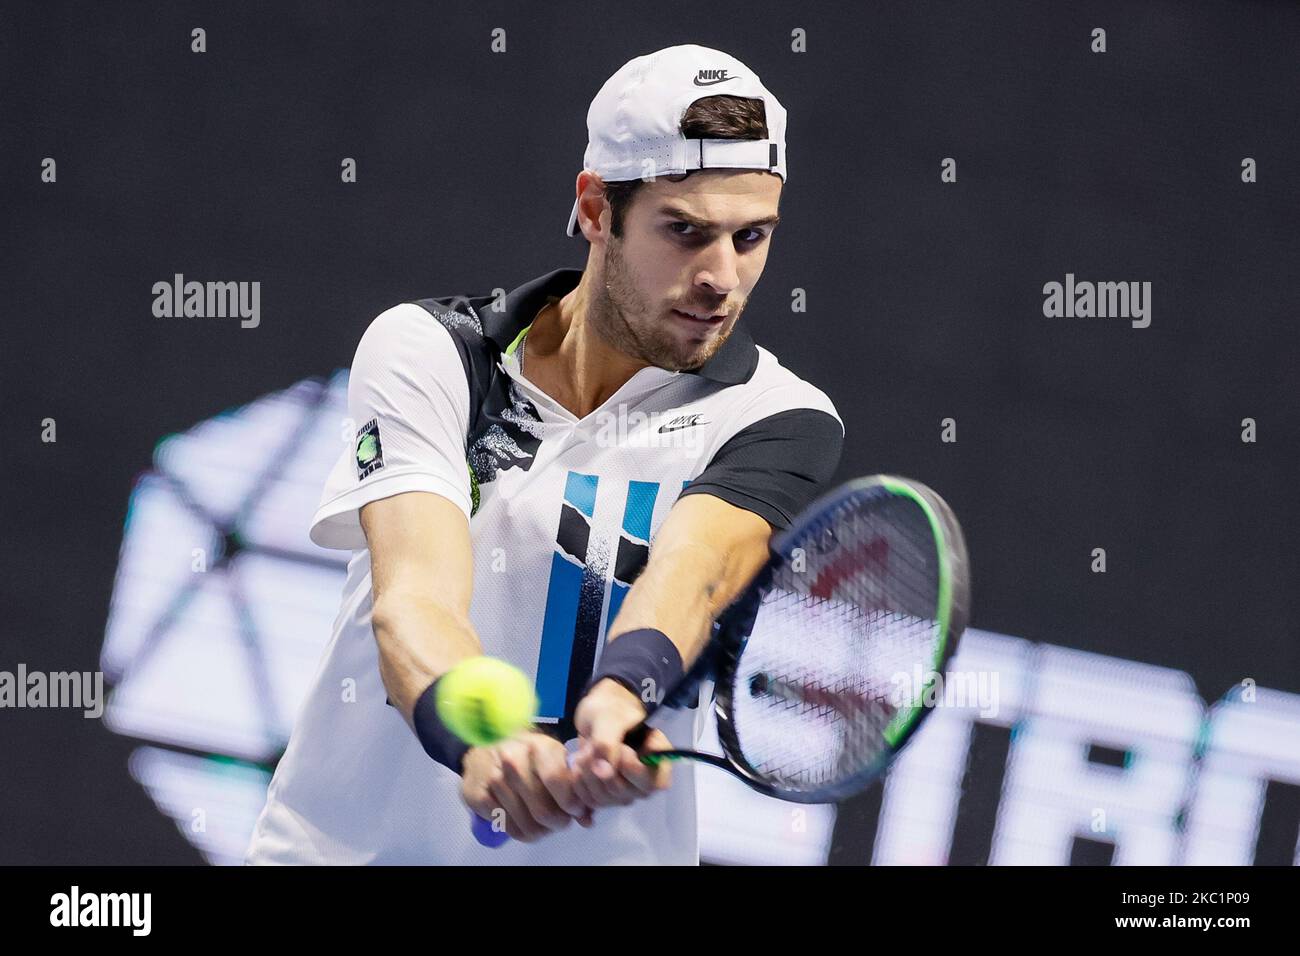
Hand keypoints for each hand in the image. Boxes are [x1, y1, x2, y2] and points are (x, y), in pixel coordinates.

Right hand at [461, 731, 592, 842]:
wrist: (487, 747)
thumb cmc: (529, 755)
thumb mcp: (554, 759)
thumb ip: (574, 787)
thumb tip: (587, 819)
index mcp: (539, 746)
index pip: (557, 781)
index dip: (571, 804)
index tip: (575, 810)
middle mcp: (514, 759)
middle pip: (543, 811)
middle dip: (558, 823)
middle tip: (560, 821)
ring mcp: (494, 778)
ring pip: (527, 824)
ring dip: (541, 830)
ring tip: (544, 824)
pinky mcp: (479, 795)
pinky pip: (509, 828)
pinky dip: (522, 832)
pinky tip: (526, 822)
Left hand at [571, 679, 672, 808]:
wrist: (595, 715)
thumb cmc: (611, 709)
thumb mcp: (609, 718)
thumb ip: (608, 743)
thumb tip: (604, 773)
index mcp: (658, 759)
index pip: (655, 782)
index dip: (634, 770)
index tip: (622, 749)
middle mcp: (646, 780)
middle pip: (628, 793)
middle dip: (604, 769)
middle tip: (593, 746)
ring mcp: (626, 791)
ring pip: (607, 798)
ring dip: (589, 775)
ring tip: (585, 751)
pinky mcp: (606, 796)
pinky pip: (591, 801)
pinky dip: (580, 784)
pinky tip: (578, 765)